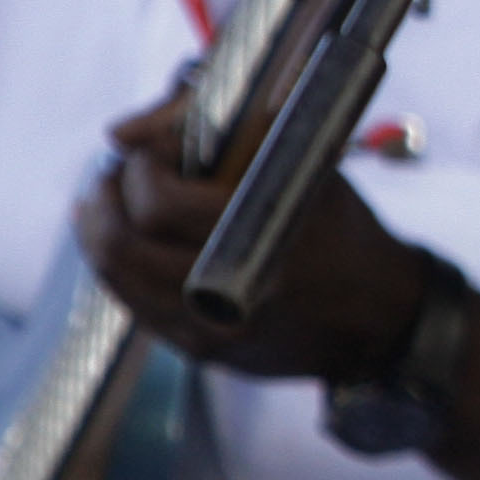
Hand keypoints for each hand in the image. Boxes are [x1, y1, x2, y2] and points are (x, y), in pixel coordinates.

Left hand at [76, 87, 435, 384]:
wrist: (380, 315)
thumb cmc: (342, 227)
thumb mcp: (307, 162)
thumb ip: (227, 128)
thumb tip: (124, 131)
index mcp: (267, 231)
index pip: (159, 204)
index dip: (138, 170)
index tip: (146, 151)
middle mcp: (235, 288)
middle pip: (124, 246)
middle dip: (105, 200)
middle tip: (112, 174)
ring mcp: (213, 329)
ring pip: (117, 280)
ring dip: (99, 233)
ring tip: (106, 203)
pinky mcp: (201, 351)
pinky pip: (132, 307)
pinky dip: (116, 269)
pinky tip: (120, 244)